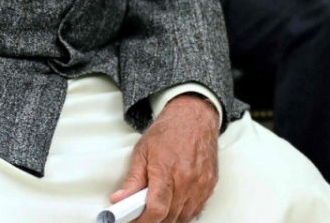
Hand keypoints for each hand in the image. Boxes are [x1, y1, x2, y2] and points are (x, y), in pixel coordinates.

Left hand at [110, 95, 219, 222]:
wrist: (195, 116)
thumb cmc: (169, 131)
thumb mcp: (142, 151)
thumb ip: (132, 179)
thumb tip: (119, 200)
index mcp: (166, 171)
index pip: (156, 209)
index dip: (143, 221)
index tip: (133, 220)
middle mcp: (187, 180)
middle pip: (169, 217)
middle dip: (154, 220)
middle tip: (143, 213)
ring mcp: (200, 183)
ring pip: (183, 216)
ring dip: (169, 217)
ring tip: (159, 207)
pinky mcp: (210, 184)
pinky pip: (196, 209)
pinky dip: (184, 211)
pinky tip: (175, 203)